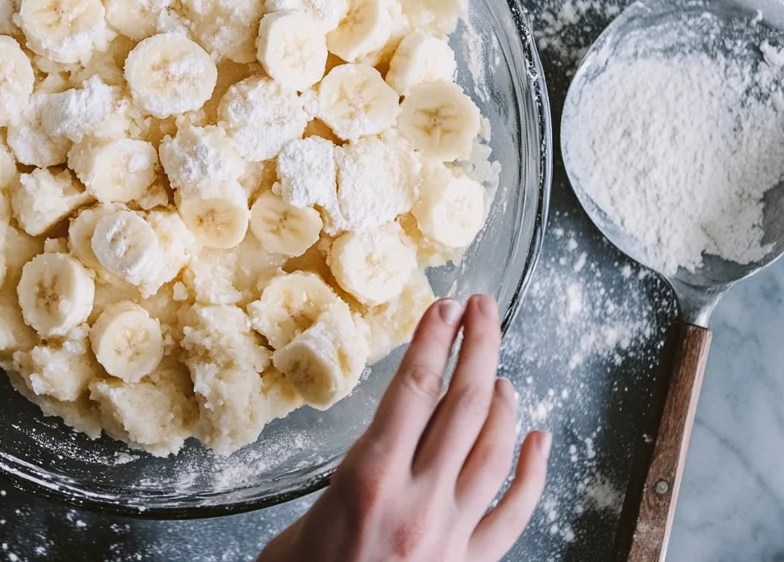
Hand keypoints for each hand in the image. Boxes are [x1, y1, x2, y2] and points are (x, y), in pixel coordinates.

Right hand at [260, 295, 549, 561]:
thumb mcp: (301, 526)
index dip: (433, 339)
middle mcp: (419, 500)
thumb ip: (346, 483)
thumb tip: (371, 458)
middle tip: (483, 308)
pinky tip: (539, 439)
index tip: (445, 305)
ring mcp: (452, 535)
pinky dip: (533, 471)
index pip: (413, 389)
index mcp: (369, 480)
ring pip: (494, 450)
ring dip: (503, 399)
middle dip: (478, 347)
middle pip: (464, 406)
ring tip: (499, 366)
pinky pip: (514, 512)